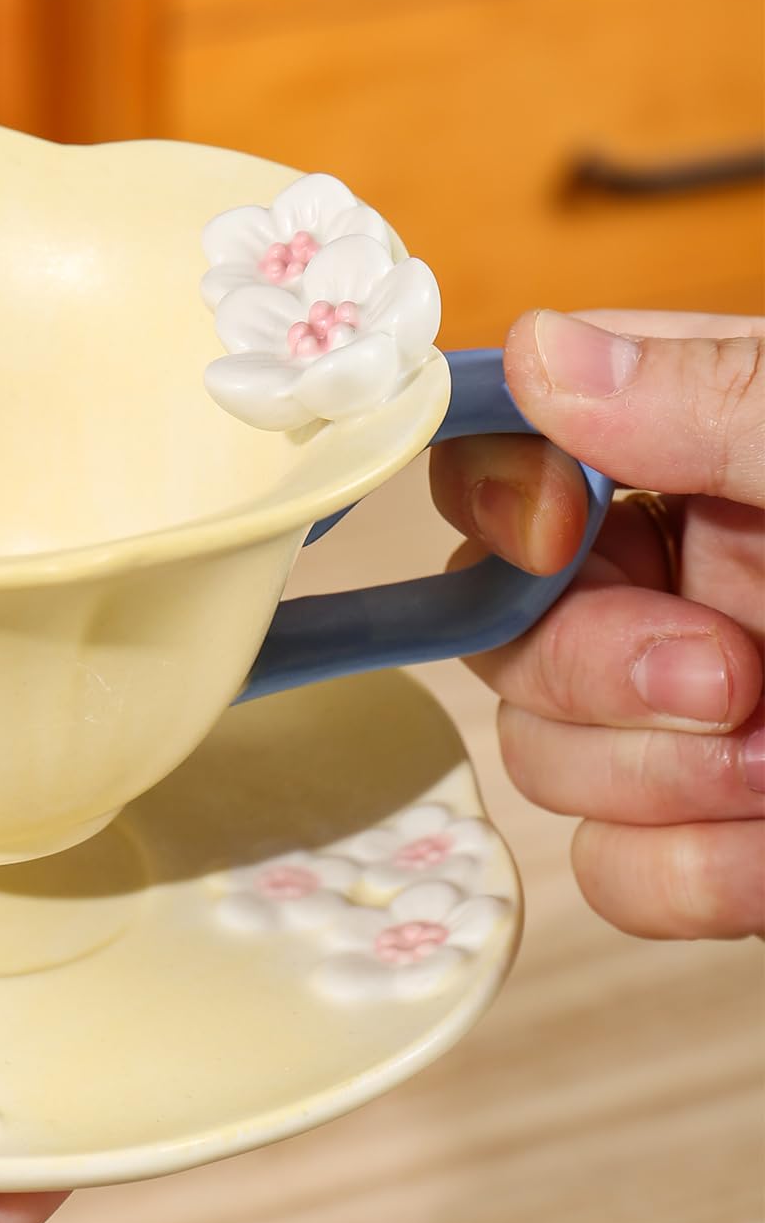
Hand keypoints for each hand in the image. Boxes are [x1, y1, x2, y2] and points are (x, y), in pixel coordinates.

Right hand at [431, 309, 763, 939]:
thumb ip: (716, 397)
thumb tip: (535, 347)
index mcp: (712, 468)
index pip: (516, 466)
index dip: (507, 506)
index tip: (563, 531)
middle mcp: (683, 589)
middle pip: (498, 630)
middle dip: (588, 667)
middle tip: (721, 673)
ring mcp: (693, 721)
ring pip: (540, 758)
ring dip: (647, 777)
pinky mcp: (725, 840)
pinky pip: (614, 874)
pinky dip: (691, 875)